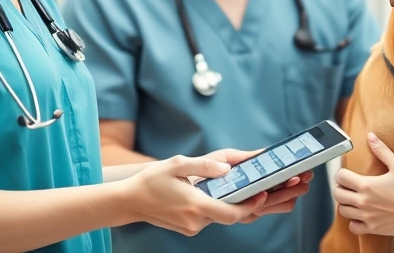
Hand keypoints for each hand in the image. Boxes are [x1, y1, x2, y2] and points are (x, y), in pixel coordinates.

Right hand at [123, 155, 267, 235]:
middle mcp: (195, 221)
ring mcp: (191, 227)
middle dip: (247, 205)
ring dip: (231, 205)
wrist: (130, 201)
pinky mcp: (188, 228)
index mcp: (195, 205)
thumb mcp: (177, 164)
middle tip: (263, 190)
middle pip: (229, 216)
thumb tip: (227, 169)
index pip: (231, 213)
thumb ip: (204, 166)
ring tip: (246, 190)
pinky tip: (221, 195)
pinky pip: (209, 219)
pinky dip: (218, 208)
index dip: (251, 206)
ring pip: (219, 217)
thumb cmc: (152, 180)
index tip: (262, 194)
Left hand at [333, 132, 393, 235]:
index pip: (341, 177)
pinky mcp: (372, 228)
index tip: (347, 174)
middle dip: (341, 188)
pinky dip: (353, 221)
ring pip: (343, 211)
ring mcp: (366, 217)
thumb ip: (382, 150)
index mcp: (366, 185)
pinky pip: (353, 227)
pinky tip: (360, 215)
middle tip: (350, 186)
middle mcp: (363, 202)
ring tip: (354, 199)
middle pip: (338, 194)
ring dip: (346, 204)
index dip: (342, 173)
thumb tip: (370, 136)